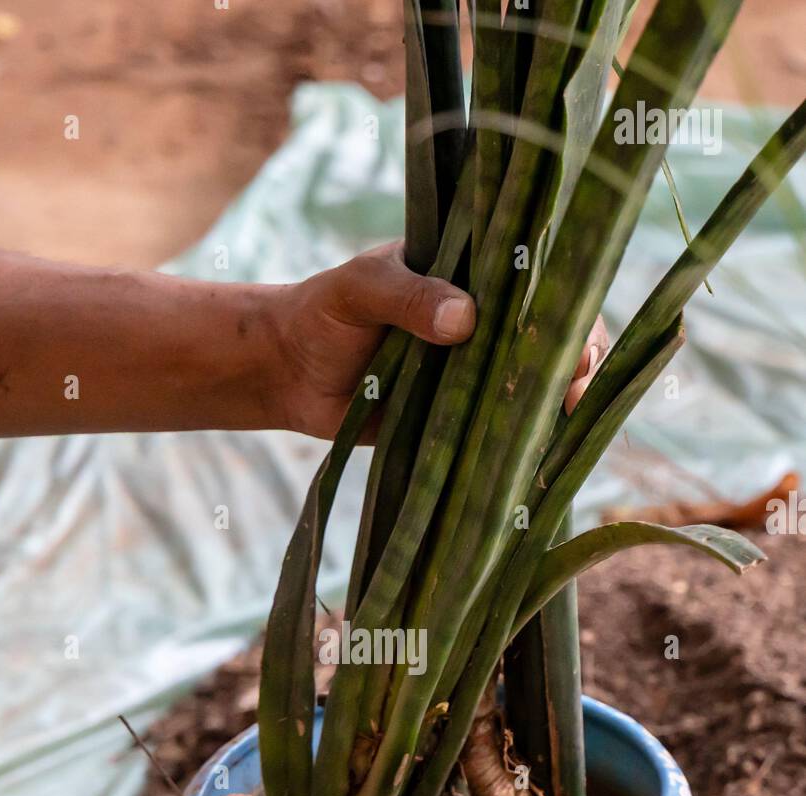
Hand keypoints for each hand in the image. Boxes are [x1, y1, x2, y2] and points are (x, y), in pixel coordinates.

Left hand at [273, 242, 607, 437]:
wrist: (287, 374)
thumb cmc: (321, 314)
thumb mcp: (360, 289)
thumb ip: (408, 296)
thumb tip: (466, 318)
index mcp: (473, 273)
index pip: (541, 281)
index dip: (570, 307)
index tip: (575, 337)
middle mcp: (487, 321)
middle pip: (555, 337)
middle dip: (579, 361)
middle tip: (577, 388)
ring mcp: (478, 371)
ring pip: (538, 385)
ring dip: (560, 403)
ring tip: (567, 418)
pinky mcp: (462, 418)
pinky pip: (503, 428)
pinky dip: (526, 440)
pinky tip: (543, 452)